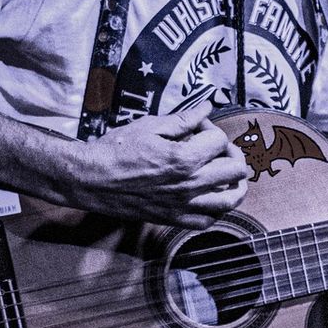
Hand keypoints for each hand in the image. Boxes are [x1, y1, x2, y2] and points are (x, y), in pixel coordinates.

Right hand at [60, 101, 250, 227]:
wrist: (91, 180)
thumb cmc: (116, 150)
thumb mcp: (149, 126)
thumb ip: (183, 119)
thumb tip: (207, 107)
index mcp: (184, 159)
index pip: (220, 140)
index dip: (211, 127)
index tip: (196, 126)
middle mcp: (190, 185)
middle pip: (236, 170)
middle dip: (231, 152)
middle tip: (215, 147)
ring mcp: (183, 205)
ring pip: (230, 200)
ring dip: (234, 183)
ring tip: (226, 173)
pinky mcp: (173, 219)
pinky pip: (208, 220)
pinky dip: (215, 209)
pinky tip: (209, 196)